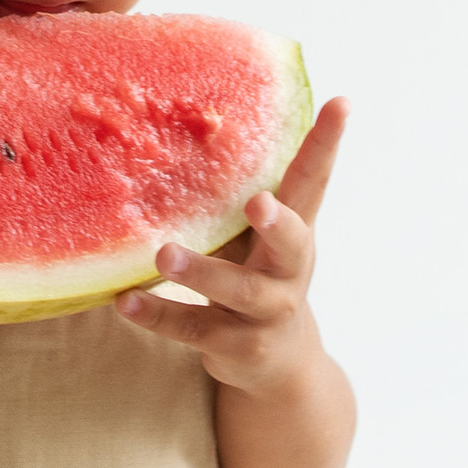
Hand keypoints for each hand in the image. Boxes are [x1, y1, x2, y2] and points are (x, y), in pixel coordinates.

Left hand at [114, 96, 347, 392]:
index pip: (315, 181)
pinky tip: (125, 302)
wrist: (280, 365)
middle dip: (276, 224)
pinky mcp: (239, 345)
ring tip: (163, 256)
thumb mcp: (255, 241)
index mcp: (296, 232)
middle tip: (257, 203)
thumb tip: (178, 132)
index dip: (328, 143)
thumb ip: (230, 203)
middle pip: (292, 243)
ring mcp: (268, 312)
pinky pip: (194, 328)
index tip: (342, 102)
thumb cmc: (258, 278)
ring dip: (201, 273)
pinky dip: (158, 314)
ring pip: (238, 291)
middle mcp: (289, 271)